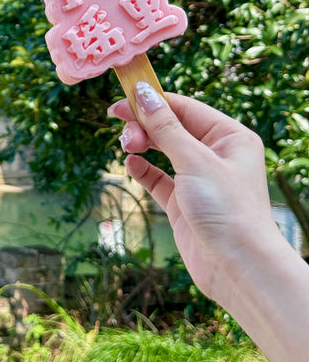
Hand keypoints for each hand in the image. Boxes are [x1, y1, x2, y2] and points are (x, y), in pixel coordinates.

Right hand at [108, 85, 277, 305]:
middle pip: (171, 127)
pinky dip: (142, 169)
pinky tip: (131, 165)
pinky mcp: (183, 202)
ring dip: (142, 145)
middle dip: (145, 126)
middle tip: (123, 131)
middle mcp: (216, 154)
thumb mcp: (194, 161)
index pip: (185, 108)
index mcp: (230, 137)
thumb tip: (143, 92)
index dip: (153, 102)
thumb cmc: (227, 209)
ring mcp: (198, 178)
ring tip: (126, 147)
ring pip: (162, 150)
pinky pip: (158, 177)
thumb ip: (165, 126)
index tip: (122, 100)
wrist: (237, 269)